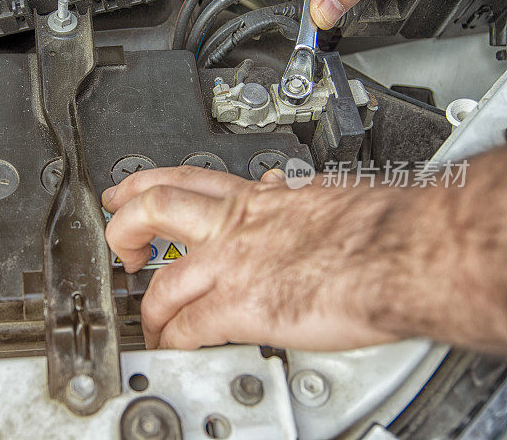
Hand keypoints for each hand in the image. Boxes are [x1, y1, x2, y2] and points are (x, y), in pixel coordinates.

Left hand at [101, 166, 397, 349]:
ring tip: (146, 319)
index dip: (150, 184)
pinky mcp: (242, 306)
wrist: (410, 251)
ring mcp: (234, 263)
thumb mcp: (327, 195)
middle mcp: (238, 223)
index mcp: (259, 197)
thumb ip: (296, 200)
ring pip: (162, 275)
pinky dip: (174, 340)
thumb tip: (290, 194)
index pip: (189, 180)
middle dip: (124, 225)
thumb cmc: (384, 225)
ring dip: (146, 305)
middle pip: (155, 206)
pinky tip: (173, 347)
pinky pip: (188, 325)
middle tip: (118, 242)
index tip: (134, 192)